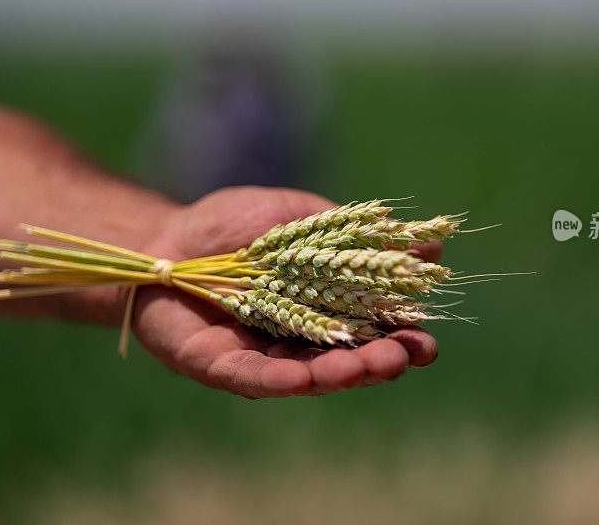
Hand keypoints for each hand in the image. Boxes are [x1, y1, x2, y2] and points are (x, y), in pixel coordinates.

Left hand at [133, 186, 439, 398]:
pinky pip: (250, 377)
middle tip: (400, 358)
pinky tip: (302, 380)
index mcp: (325, 311)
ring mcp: (259, 357)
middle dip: (375, 363)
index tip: (426, 341)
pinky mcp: (217, 364)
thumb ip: (357, 239)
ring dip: (335, 375)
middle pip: (345, 362)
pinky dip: (277, 380)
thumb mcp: (304, 219)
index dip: (400, 340)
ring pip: (304, 375)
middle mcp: (298, 342)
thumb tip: (432, 245)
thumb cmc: (238, 224)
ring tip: (362, 368)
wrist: (166, 233)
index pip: (372, 333)